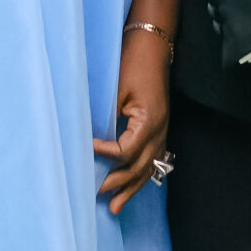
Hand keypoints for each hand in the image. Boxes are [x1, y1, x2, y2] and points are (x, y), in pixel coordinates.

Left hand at [94, 25, 172, 212]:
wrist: (153, 43)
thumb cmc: (133, 61)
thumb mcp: (117, 88)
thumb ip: (107, 116)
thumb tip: (90, 138)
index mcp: (149, 120)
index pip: (126, 150)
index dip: (105, 154)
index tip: (87, 150)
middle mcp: (160, 129)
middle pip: (140, 166)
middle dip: (119, 183)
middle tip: (96, 194)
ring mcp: (163, 129)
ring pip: (150, 167)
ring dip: (132, 187)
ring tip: (116, 207)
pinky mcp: (160, 127)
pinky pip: (154, 158)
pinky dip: (142, 174)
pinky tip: (135, 185)